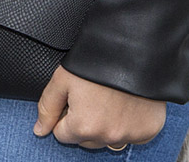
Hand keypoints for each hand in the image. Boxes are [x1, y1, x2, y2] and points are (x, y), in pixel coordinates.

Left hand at [34, 66, 165, 149]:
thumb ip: (48, 107)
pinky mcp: (148, 130)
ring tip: (107, 98)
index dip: (64, 115)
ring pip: (108, 139)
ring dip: (105, 125)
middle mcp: (108, 136)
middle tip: (90, 97)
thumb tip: (40, 130)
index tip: (72, 99)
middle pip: (85, 140)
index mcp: (84, 126)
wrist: (132, 49)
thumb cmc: (94, 60)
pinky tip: (124, 104)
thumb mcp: (62, 78)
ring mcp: (130, 135)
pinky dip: (126, 124)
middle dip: (83, 122)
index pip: (62, 134)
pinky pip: (131, 136)